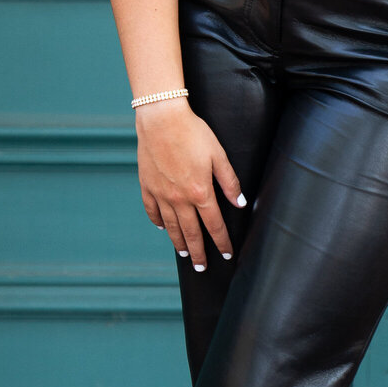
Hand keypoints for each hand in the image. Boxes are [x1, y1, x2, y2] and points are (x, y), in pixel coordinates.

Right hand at [136, 100, 244, 269]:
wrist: (161, 118)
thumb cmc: (193, 133)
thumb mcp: (218, 155)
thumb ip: (230, 182)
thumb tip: (240, 203)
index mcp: (200, 192)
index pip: (214, 225)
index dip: (222, 242)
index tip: (227, 254)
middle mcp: (179, 198)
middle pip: (191, 233)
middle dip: (199, 253)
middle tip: (202, 268)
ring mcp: (161, 194)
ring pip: (171, 226)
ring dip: (179, 242)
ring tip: (185, 254)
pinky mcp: (147, 186)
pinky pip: (152, 210)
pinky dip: (157, 221)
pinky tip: (162, 227)